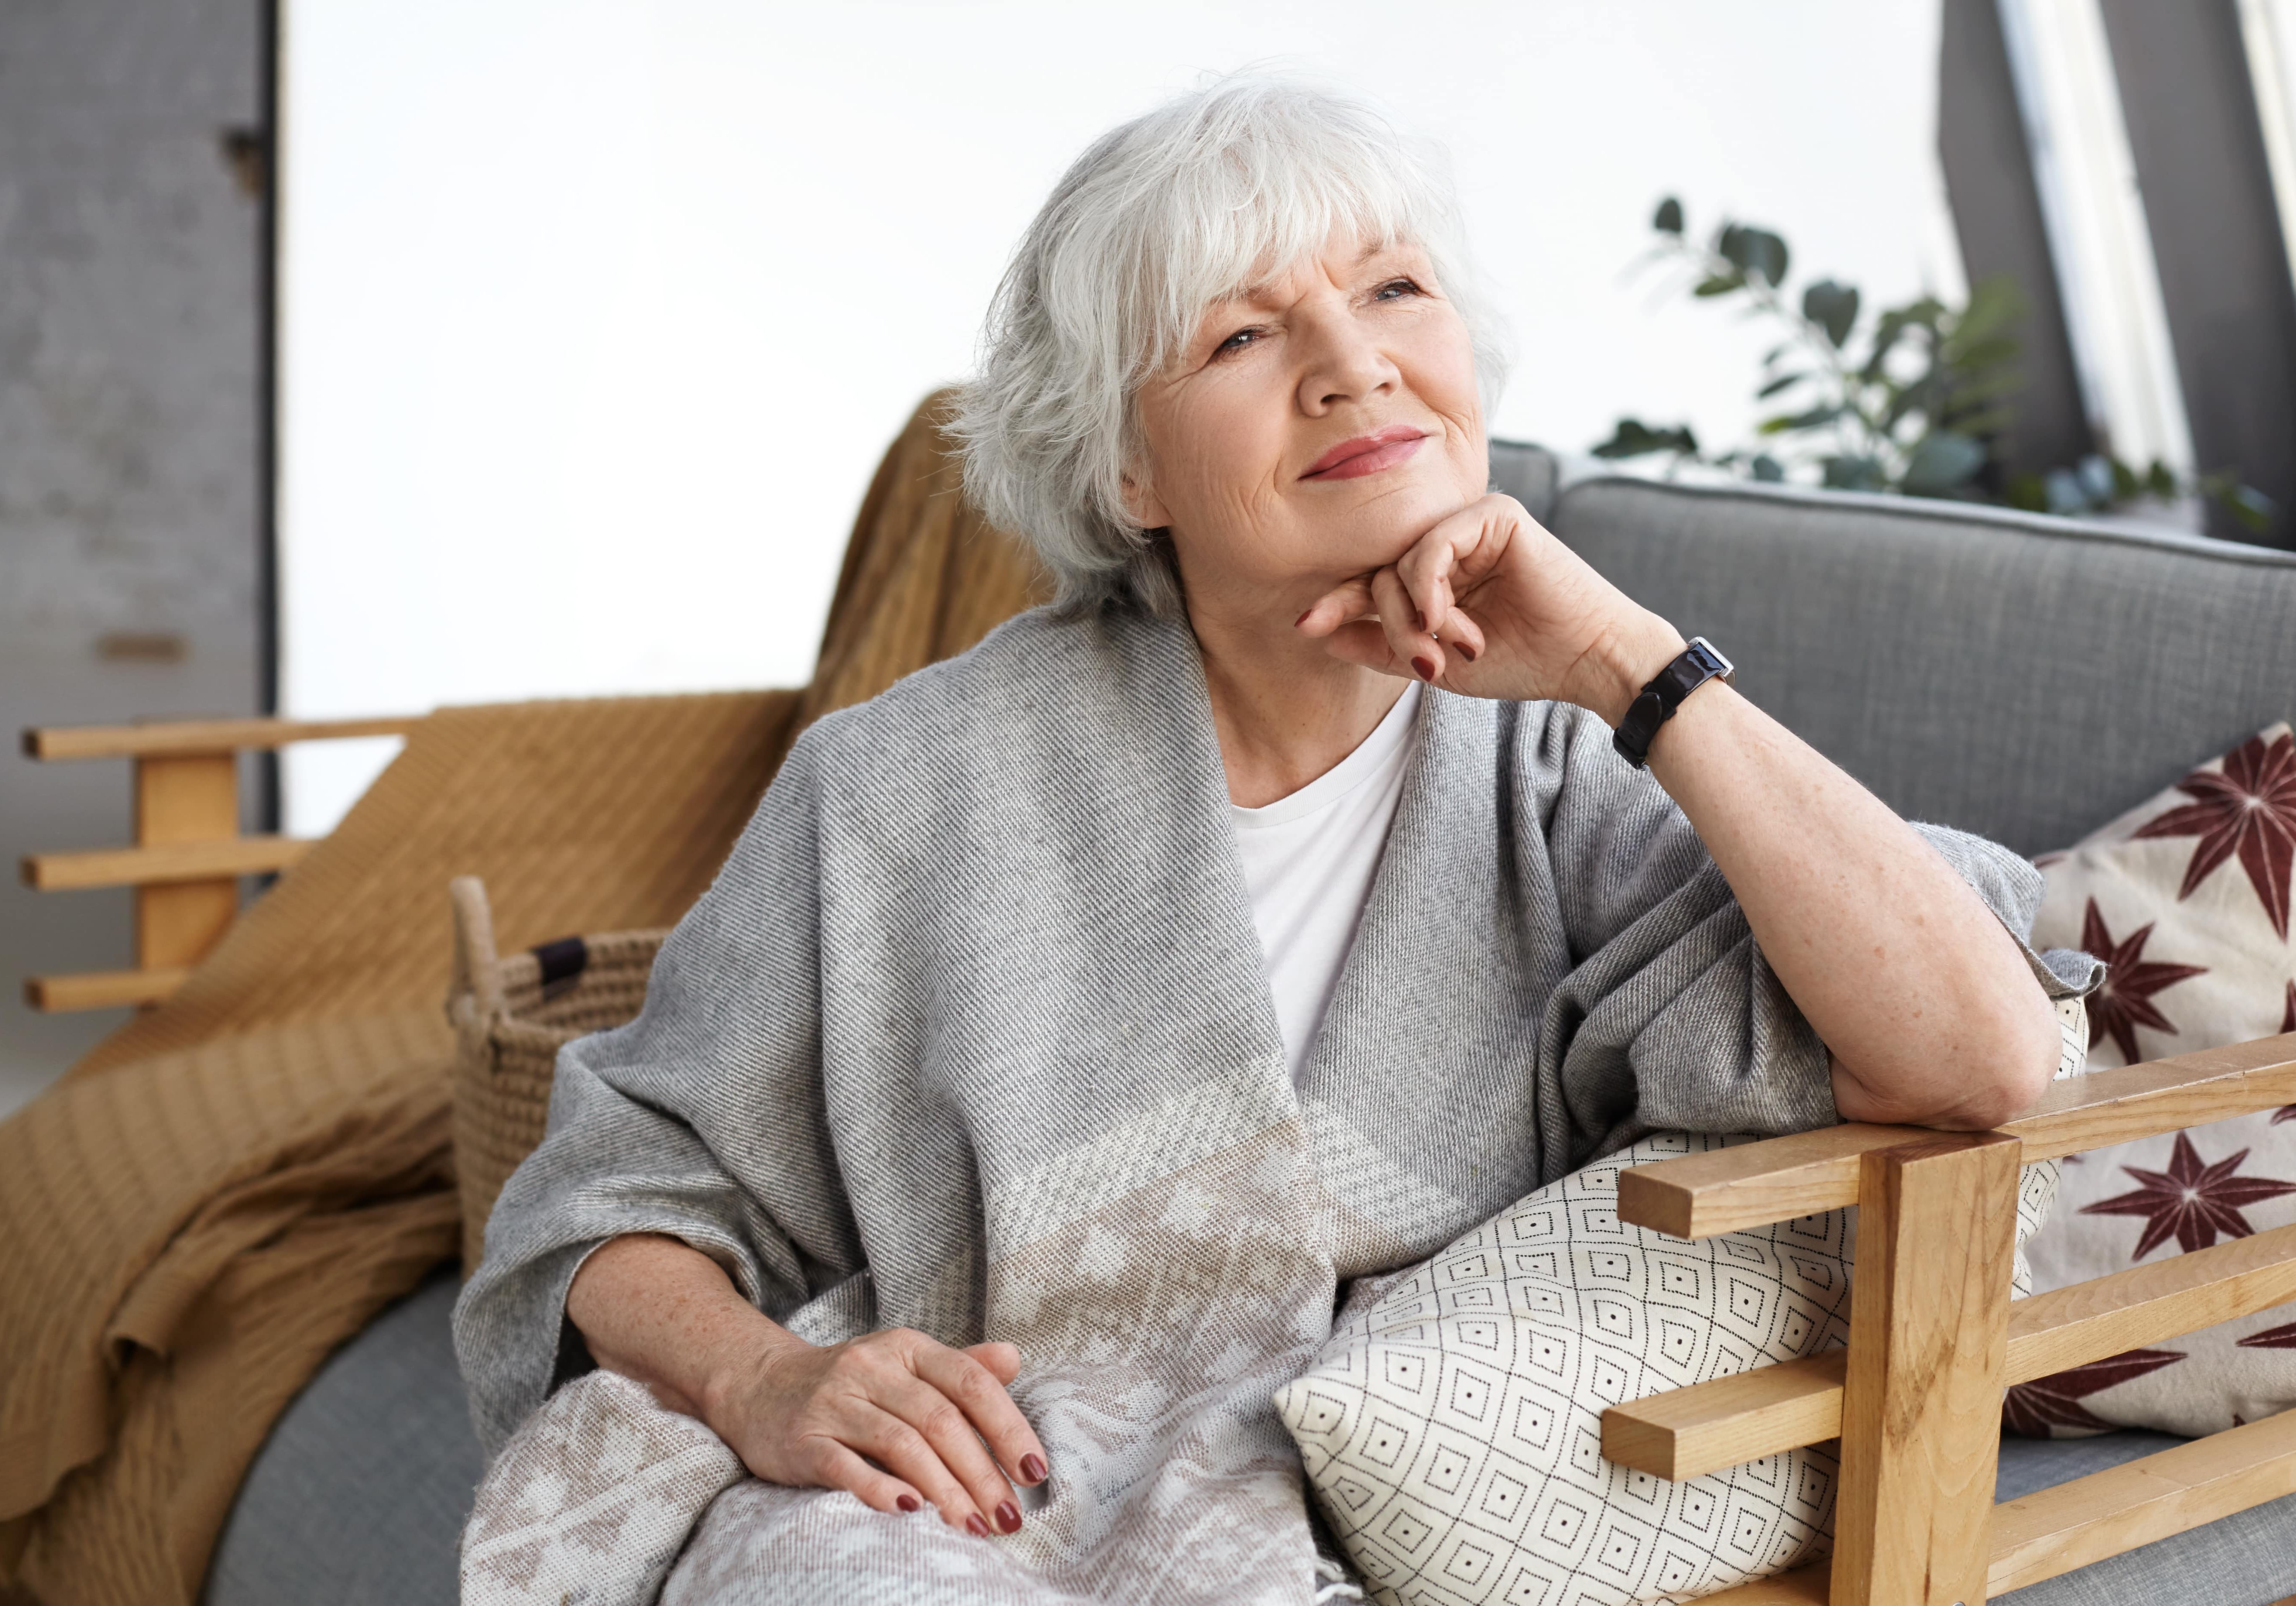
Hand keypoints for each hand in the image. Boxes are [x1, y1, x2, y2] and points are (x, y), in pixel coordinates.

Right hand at [704, 1326, 1048, 1535]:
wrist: (757, 1385)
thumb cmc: (850, 1385)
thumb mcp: (903, 1364)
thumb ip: (959, 1367)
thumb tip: (1014, 1358)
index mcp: (907, 1348)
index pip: (970, 1383)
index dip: (1008, 1427)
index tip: (1035, 1472)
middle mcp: (872, 1367)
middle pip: (940, 1419)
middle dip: (982, 1473)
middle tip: (1009, 1518)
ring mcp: (835, 1402)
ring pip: (901, 1443)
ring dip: (944, 1489)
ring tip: (972, 1526)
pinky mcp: (802, 1439)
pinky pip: (844, 1465)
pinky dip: (878, 1488)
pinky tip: (909, 1511)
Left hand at [1295, 493, 1682, 721]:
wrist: (1586, 659)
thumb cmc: (1521, 661)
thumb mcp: (1433, 662)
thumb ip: (1378, 646)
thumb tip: (1317, 633)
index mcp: (1437, 572)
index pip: (1372, 580)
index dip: (1338, 602)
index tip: (1304, 627)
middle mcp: (1450, 541)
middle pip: (1379, 572)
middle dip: (1389, 623)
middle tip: (1424, 659)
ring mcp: (1471, 524)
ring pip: (1401, 562)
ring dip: (1416, 615)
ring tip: (1450, 645)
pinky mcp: (1494, 514)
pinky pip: (1431, 544)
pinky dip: (1428, 585)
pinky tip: (1444, 616)